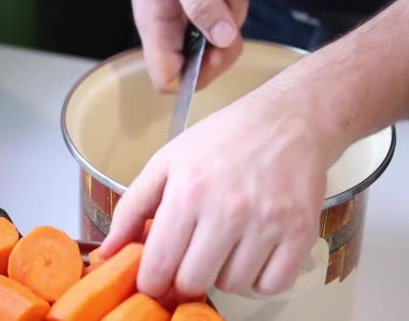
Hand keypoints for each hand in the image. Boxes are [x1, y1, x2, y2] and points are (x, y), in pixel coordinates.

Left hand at [100, 85, 344, 297]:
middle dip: (186, 277)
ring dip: (224, 274)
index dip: (152, 282)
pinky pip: (273, 285)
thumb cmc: (225, 138)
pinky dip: (261, 279)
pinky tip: (254, 253)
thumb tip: (108, 252)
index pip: (159, 267)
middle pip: (194, 283)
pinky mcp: (300, 232)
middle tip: (192, 258)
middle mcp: (228, 211)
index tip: (157, 278)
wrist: (288, 120)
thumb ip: (132, 208)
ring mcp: (268, 223)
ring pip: (233, 286)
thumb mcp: (167, 161)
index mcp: (188, 192)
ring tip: (227, 244)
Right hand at [129, 0, 248, 91]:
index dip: (192, 78)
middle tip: (225, 8)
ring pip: (227, 37)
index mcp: (156, 28)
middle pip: (206, 64)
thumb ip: (199, 3)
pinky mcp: (214, 2)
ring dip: (233, 6)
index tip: (213, 54)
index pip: (169, 79)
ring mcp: (197, 16)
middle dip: (225, 39)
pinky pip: (234, 12)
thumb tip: (222, 39)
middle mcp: (176, 28)